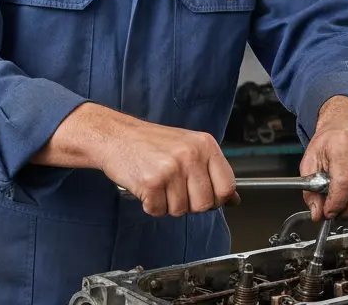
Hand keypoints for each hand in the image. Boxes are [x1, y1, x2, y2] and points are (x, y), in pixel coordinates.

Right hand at [34, 103, 239, 216]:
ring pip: (180, 211)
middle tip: (173, 187)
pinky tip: (145, 186)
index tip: (203, 195)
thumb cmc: (150, 143)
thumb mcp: (187, 148)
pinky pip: (159, 211)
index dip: (216, 199)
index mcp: (205, 145)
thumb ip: (211, 172)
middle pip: (204, 205)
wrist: (115, 136)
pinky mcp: (151, 182)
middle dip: (188, 203)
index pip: (227, 187)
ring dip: (167, 204)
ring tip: (157, 183)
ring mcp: (171, 169)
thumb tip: (233, 200)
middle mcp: (191, 155)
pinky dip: (150, 205)